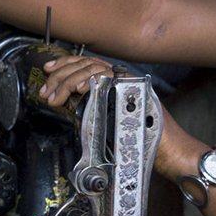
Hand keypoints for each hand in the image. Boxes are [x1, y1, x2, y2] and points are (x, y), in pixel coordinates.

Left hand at [34, 56, 197, 175]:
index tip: (48, 71)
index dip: (66, 65)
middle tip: (47, 93)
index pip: (87, 63)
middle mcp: (123, 78)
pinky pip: (109, 79)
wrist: (169, 152)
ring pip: (93, 68)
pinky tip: (78, 89)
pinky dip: (91, 80)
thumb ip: (93, 109)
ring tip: (56, 97)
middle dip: (61, 76)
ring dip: (69, 81)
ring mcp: (130, 82)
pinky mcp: (134, 90)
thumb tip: (68, 103)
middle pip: (86, 63)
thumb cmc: (142, 143)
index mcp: (116, 82)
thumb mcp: (109, 123)